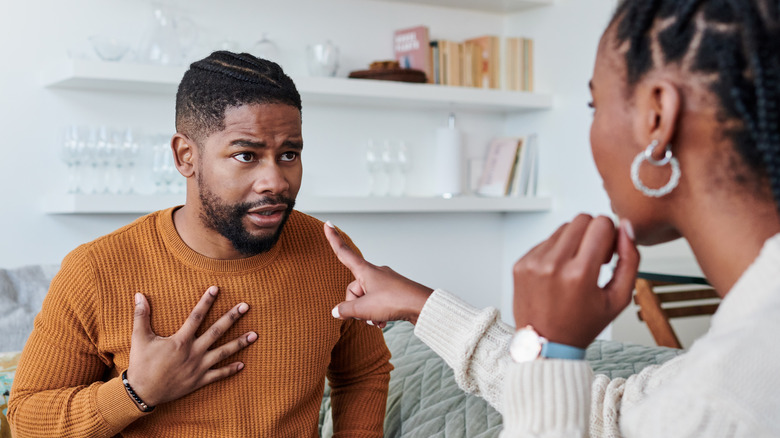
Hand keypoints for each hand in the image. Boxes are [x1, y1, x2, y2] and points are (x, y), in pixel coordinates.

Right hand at [126, 286, 256, 406]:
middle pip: (216, 331)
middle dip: (232, 317)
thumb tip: (138, 295)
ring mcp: (198, 367)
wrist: (142, 392)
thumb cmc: (141, 364)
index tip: (216, 288)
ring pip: (223, 352)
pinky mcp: (199, 381)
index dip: (206, 301)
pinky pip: (218, 375)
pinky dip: (231, 370)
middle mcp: (193, 352)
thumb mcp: (139, 338)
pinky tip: (243, 364)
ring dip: (240, 343)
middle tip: (246, 306)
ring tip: (255, 335)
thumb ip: (141, 316)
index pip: (196, 316)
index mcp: (180, 340)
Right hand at [324, 221, 433, 325]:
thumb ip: (346, 310)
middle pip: (354, 289)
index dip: (334, 239)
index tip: (328, 223)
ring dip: (368, 312)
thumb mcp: (364, 308)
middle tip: (365, 315)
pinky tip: (383, 322)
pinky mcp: (393, 291)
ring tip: (376, 320)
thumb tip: (336, 311)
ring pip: (366, 298)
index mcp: (365, 271)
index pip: (344, 252)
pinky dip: (377, 313)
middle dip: (356, 305)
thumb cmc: (395, 301)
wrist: (422, 306)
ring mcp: (384, 282)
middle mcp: (374, 273)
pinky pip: (377, 302)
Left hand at [512, 214, 638, 347]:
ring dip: (574, 241)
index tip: (608, 254)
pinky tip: (558, 273)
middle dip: (593, 233)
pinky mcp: (520, 263)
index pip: (601, 224)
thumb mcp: (618, 299)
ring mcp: (533, 262)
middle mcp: (553, 264)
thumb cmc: (582, 325)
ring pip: (563, 227)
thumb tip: (626, 228)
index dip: (611, 234)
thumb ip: (630, 260)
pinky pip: (545, 241)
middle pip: (581, 219)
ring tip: (575, 267)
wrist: (544, 344)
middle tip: (593, 258)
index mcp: (579, 274)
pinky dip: (555, 251)